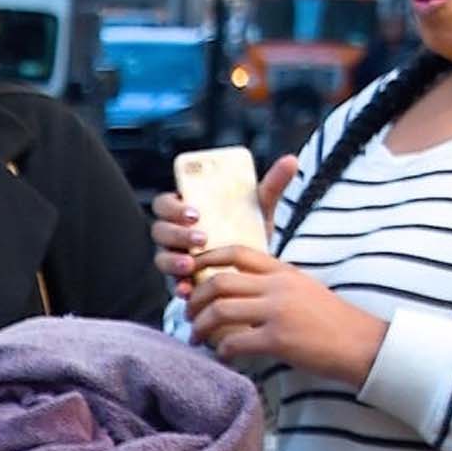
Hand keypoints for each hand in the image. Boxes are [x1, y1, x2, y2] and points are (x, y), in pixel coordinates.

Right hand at [152, 156, 297, 291]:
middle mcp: (175, 233)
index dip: (174, 207)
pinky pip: (171, 285)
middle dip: (177, 234)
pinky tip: (188, 289)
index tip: (196, 213)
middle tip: (202, 238)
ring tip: (191, 265)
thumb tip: (292, 160)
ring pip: (161, 258)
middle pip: (160, 230)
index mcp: (186, 210)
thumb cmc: (249, 231)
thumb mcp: (259, 210)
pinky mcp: (181, 282)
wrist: (254, 269)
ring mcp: (175, 258)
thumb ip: (271, 187)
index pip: (165, 203)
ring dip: (173, 261)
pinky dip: (178, 287)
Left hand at [182, 244, 386, 383]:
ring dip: (200, 326)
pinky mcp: (278, 339)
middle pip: (219, 281)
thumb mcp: (303, 290)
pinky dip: (221, 351)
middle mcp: (278, 286)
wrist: (362, 343)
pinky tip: (224, 357)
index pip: (237, 252)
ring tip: (196, 338)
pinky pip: (234, 342)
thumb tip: (241, 293)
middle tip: (188, 315)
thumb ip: (273, 285)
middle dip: (195, 299)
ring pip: (220, 310)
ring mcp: (277, 311)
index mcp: (283, 271)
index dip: (207, 260)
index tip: (191, 272)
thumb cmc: (331, 321)